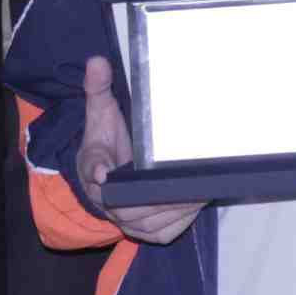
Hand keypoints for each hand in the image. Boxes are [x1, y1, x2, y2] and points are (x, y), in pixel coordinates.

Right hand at [69, 55, 203, 244]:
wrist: (105, 175)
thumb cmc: (106, 142)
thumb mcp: (100, 113)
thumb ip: (99, 89)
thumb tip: (97, 62)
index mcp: (93, 168)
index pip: (93, 169)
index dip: (98, 170)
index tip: (104, 171)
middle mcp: (108, 201)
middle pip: (130, 205)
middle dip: (157, 195)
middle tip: (186, 180)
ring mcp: (127, 220)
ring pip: (152, 220)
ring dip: (177, 206)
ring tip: (202, 186)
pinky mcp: (147, 232)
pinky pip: (165, 231)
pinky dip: (183, 218)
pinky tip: (200, 199)